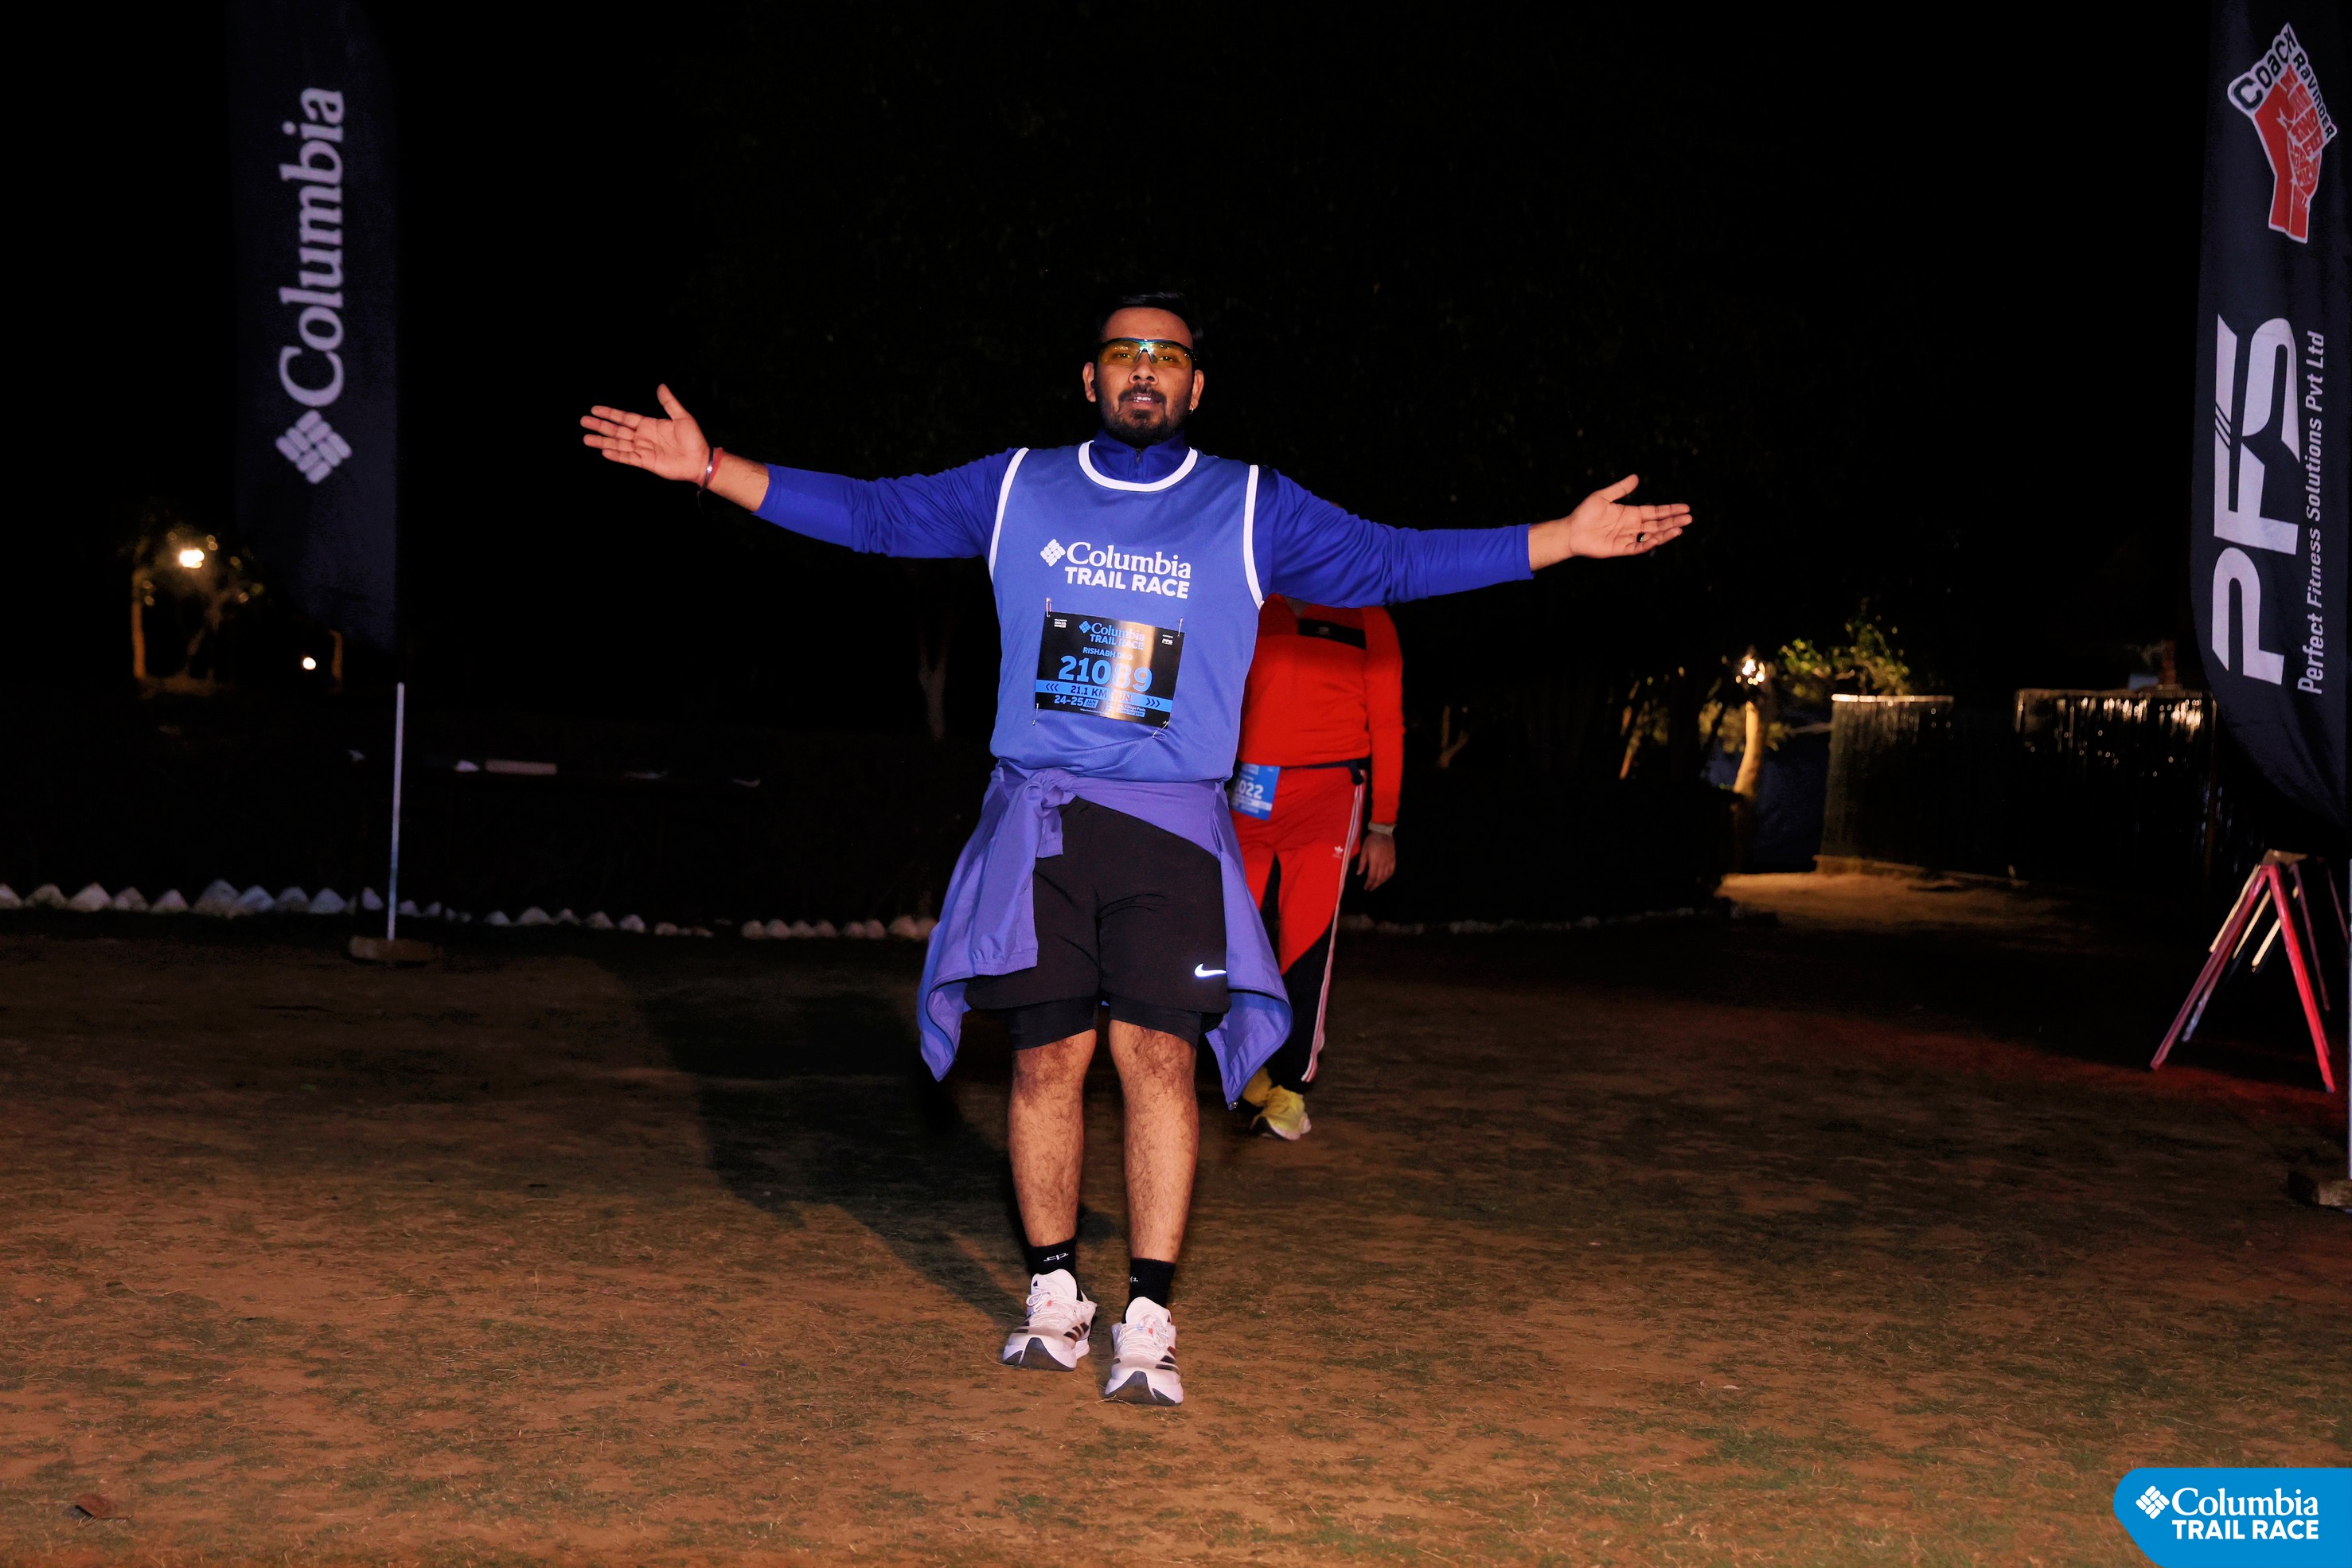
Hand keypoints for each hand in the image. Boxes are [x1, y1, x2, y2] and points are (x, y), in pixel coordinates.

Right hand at [580, 384, 710, 481]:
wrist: (700, 460)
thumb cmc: (693, 439)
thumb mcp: (682, 417)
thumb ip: (669, 403)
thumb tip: (661, 386)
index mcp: (649, 425)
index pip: (624, 418)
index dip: (610, 413)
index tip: (595, 409)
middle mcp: (642, 437)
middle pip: (616, 430)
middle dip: (600, 426)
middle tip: (583, 421)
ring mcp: (643, 450)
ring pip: (618, 444)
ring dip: (602, 441)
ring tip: (586, 438)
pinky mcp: (646, 462)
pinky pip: (628, 457)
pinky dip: (617, 455)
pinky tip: (604, 451)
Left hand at [1356, 830, 1395, 891]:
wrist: (1383, 833)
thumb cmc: (1371, 841)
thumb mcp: (1364, 850)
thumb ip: (1362, 863)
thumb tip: (1359, 874)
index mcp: (1375, 862)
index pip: (1372, 876)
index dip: (1369, 883)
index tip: (1366, 888)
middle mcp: (1383, 864)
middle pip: (1379, 878)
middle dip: (1374, 885)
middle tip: (1370, 889)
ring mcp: (1389, 862)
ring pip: (1386, 876)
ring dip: (1381, 882)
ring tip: (1376, 885)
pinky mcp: (1393, 860)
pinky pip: (1392, 871)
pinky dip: (1388, 877)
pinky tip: (1385, 879)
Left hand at [1528, 475, 1691, 568]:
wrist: (1571, 530)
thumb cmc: (1585, 513)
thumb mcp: (1603, 496)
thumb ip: (1620, 488)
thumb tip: (1637, 477)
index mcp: (1630, 513)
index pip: (1655, 512)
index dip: (1670, 510)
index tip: (1685, 508)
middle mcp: (1631, 526)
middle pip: (1657, 524)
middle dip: (1673, 521)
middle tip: (1690, 519)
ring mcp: (1627, 538)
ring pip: (1651, 536)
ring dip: (1665, 533)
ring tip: (1680, 529)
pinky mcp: (1620, 548)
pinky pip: (1637, 547)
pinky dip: (1648, 543)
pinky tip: (1658, 538)